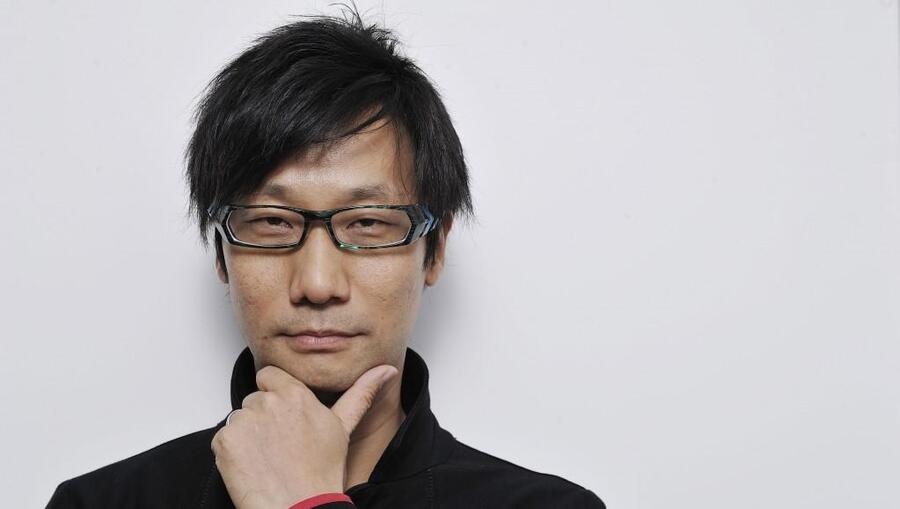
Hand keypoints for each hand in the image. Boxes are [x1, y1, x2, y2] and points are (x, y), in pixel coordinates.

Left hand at [211, 362, 398, 508]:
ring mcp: (243, 421)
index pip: (269, 375)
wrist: (300, 507)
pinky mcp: (225, 441)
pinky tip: (253, 465)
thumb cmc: (321, 472)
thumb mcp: (344, 427)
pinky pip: (223, 437)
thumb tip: (387, 369)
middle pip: (255, 399)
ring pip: (240, 418)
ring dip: (248, 435)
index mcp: (295, 394)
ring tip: (268, 457)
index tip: (285, 419)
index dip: (276, 395)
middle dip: (263, 417)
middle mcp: (267, 402)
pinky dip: (232, 452)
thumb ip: (362, 392)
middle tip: (281, 444)